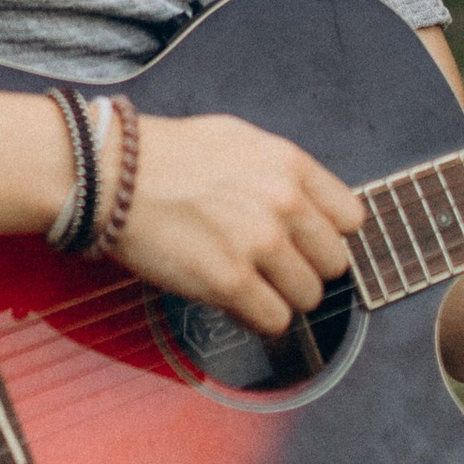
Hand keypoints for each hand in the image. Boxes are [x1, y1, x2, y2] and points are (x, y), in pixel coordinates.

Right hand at [112, 113, 366, 334]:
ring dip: (281, 297)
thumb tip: (308, 204)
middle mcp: (284, 203)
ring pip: (307, 297)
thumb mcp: (240, 141)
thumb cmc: (169, 156)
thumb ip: (282, 173)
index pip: (351, 219)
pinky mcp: (230, 283)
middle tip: (274, 268)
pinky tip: (236, 302)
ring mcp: (259, 244)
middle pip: (334, 263)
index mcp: (290, 165)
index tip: (307, 243)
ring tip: (251, 284)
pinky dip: (258, 319)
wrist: (113, 175)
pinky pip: (274, 321)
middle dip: (306, 269)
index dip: (327, 235)